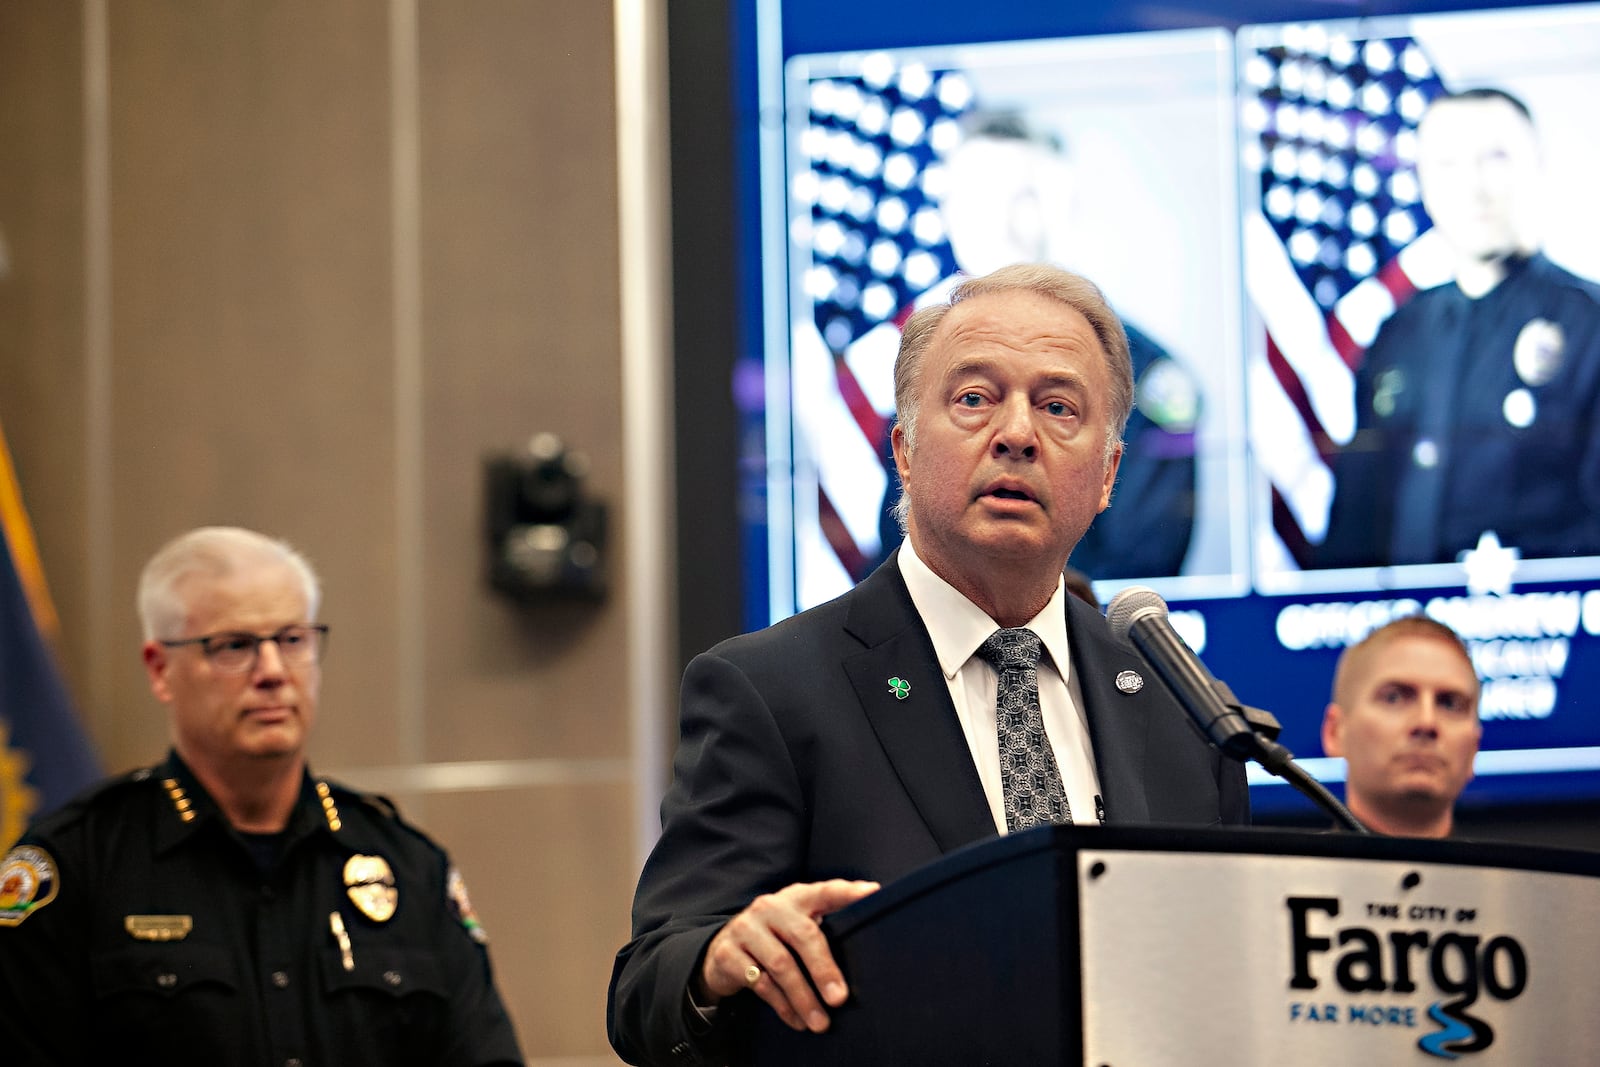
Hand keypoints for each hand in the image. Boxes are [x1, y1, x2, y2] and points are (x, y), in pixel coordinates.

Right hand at [698, 879, 879, 1031]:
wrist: (722, 949)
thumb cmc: (775, 939)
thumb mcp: (795, 927)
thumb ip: (823, 932)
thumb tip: (866, 960)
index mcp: (795, 898)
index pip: (825, 891)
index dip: (848, 891)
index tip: (873, 893)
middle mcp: (770, 907)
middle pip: (803, 935)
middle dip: (824, 969)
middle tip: (839, 999)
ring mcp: (746, 928)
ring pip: (781, 965)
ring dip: (803, 998)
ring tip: (820, 1023)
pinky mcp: (727, 954)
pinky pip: (761, 984)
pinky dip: (783, 1006)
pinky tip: (797, 1020)